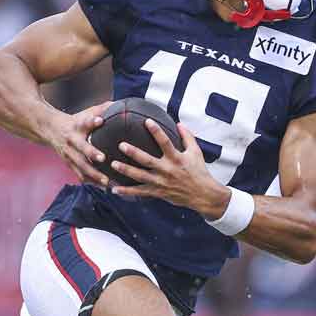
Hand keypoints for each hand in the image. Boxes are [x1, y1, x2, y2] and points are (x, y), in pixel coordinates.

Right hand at [46, 101, 111, 186]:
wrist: (50, 129)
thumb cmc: (75, 121)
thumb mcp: (85, 113)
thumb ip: (102, 109)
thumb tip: (120, 104)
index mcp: (77, 126)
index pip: (84, 122)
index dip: (92, 121)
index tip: (100, 120)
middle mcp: (72, 140)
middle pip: (81, 148)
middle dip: (92, 153)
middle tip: (103, 158)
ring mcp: (69, 154)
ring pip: (81, 166)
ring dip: (93, 174)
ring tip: (107, 181)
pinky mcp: (69, 164)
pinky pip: (80, 175)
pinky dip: (91, 182)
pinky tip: (103, 188)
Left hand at [109, 120, 229, 218]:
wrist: (202, 195)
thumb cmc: (199, 171)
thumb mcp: (196, 152)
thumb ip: (187, 137)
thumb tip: (178, 123)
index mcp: (176, 158)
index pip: (165, 142)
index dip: (156, 131)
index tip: (146, 121)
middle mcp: (167, 170)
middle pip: (147, 160)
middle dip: (133, 153)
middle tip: (121, 145)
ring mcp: (161, 182)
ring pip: (140, 176)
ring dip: (126, 170)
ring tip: (113, 164)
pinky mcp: (157, 192)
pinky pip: (140, 192)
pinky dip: (127, 191)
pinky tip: (114, 189)